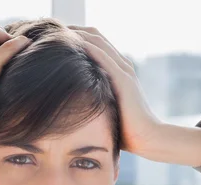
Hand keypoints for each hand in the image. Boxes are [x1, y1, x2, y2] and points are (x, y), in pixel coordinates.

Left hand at [67, 26, 161, 154]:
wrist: (147, 139)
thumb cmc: (126, 131)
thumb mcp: (106, 110)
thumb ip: (94, 101)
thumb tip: (72, 108)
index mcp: (118, 71)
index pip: (96, 44)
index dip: (77, 37)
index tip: (56, 38)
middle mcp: (122, 66)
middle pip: (96, 37)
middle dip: (75, 31)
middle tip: (52, 29)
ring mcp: (124, 71)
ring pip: (99, 42)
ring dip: (79, 34)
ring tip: (58, 31)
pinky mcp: (123, 80)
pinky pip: (104, 57)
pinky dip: (88, 47)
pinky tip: (73, 42)